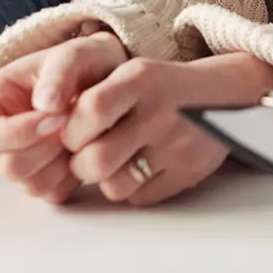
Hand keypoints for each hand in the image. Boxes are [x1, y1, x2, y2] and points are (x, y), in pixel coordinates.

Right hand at [0, 33, 129, 203]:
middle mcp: (0, 139)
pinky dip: (74, 175)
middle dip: (45, 148)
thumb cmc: (82, 63)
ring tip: (79, 133)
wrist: (107, 78)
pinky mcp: (48, 179)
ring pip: (32, 185)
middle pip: (8, 167)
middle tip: (72, 125)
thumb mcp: (72, 54)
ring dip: (62, 162)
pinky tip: (84, 148)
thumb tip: (45, 104)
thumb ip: (58, 72)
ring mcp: (24, 162)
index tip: (55, 116)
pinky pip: (55, 194)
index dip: (15, 132)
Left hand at [55, 55, 243, 205]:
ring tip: (118, 161)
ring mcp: (176, 145)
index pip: (88, 111)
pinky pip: (141, 198)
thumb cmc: (162, 89)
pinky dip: (135, 189)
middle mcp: (158, 111)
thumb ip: (95, 98)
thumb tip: (49, 135)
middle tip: (85, 156)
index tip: (71, 134)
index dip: (71, 131)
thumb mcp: (131, 74)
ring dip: (107, 180)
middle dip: (80, 165)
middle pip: (95, 160)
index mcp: (139, 79)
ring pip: (114, 186)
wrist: (224, 96)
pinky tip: (144, 167)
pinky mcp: (188, 172)